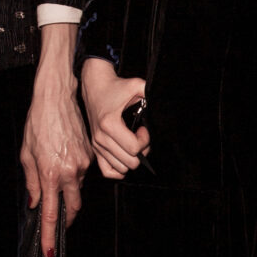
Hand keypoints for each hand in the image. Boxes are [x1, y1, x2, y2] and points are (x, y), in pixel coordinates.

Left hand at [20, 28, 91, 256]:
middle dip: (65, 218)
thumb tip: (35, 202)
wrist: (56, 98)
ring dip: (68, 193)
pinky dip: (73, 176)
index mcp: (50, 174)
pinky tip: (63, 163)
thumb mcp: (26, 153)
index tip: (49, 251)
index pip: (52, 214)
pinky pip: (82, 175)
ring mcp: (83, 164)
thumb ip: (31, 182)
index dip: (50, 235)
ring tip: (55, 178)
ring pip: (78, 190)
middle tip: (56, 221)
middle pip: (73, 208)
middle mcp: (70, 172)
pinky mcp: (90, 156)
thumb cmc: (38, 122)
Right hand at [81, 56, 150, 179]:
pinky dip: (119, 168)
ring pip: (121, 168)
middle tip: (141, 138)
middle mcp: (101, 137)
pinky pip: (108, 171)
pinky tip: (125, 156)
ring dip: (131, 159)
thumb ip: (150, 92)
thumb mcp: (136, 85)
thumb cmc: (116, 87)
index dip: (145, 141)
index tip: (144, 129)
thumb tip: (161, 102)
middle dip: (141, 151)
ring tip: (133, 144)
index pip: (134, 148)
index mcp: (109, 124)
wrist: (95, 86)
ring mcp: (97, 145)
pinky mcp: (95, 148)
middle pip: (129, 162)